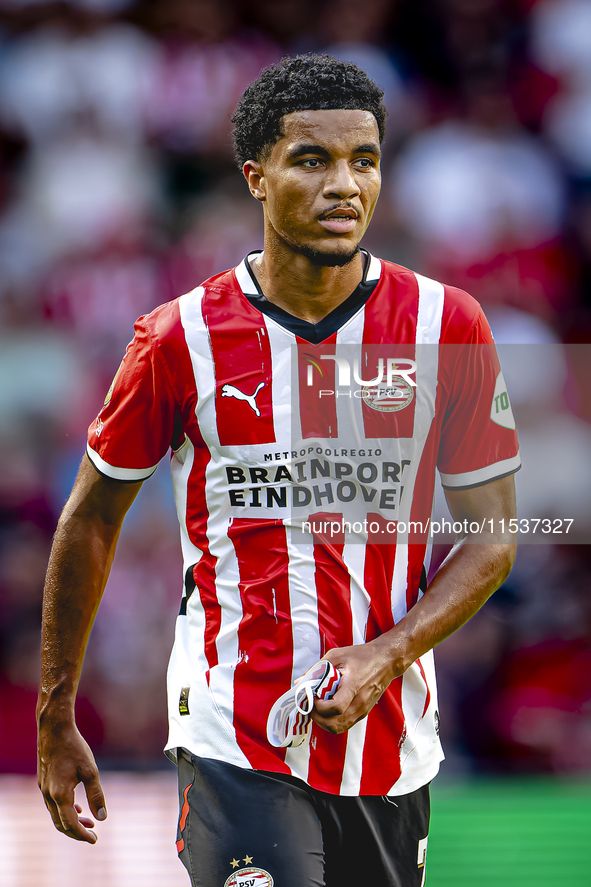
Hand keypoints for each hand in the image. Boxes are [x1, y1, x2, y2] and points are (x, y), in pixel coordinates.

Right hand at [38, 721, 106, 842]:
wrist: (54, 730)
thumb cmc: (74, 748)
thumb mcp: (90, 771)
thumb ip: (96, 795)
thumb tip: (103, 818)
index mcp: (60, 795)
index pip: (70, 824)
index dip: (82, 835)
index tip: (95, 840)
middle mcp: (49, 795)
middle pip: (61, 824)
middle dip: (76, 832)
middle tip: (93, 834)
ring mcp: (44, 789)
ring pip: (56, 814)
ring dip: (71, 821)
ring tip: (89, 822)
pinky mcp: (44, 782)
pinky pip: (53, 804)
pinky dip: (65, 811)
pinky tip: (78, 808)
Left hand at [311, 638, 398, 733]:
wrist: (386, 661)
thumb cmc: (361, 656)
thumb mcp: (337, 655)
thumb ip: (317, 669)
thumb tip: (299, 682)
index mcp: (353, 686)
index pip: (336, 707)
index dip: (320, 707)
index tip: (313, 697)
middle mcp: (359, 702)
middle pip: (335, 724)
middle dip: (318, 718)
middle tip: (310, 705)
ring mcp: (363, 710)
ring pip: (339, 728)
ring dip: (324, 722)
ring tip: (317, 708)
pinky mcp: (363, 713)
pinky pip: (345, 724)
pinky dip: (333, 721)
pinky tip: (328, 709)